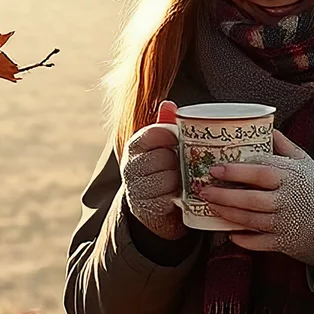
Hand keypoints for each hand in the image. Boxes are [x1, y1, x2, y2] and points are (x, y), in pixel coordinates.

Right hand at [122, 100, 186, 240]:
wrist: (152, 208)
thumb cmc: (160, 169)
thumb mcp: (160, 147)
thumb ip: (164, 125)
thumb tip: (168, 104)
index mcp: (134, 147)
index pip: (151, 134)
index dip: (169, 135)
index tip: (178, 139)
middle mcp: (130, 167)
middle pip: (163, 157)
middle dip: (178, 161)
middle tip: (184, 164)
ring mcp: (136, 189)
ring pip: (167, 178)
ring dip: (180, 180)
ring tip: (182, 180)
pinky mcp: (145, 209)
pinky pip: (168, 198)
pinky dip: (177, 196)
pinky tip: (179, 194)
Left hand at [199, 130, 313, 268]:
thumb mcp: (305, 162)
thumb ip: (285, 146)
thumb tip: (268, 127)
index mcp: (290, 177)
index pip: (260, 172)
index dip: (236, 171)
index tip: (216, 168)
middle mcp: (287, 200)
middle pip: (250, 198)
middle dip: (225, 195)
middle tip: (205, 190)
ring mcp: (285, 223)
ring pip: (251, 220)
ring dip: (228, 214)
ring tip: (211, 206)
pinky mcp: (285, 242)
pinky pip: (260, 243)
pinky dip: (245, 240)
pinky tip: (231, 234)